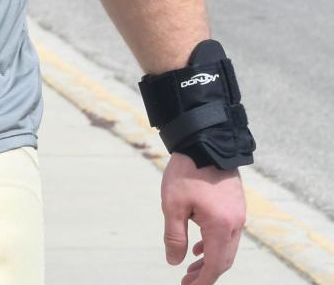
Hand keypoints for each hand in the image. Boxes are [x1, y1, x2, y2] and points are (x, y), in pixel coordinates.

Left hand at [161, 153, 245, 284]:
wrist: (205, 140)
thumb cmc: (187, 171)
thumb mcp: (173, 204)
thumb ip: (174, 236)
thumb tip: (174, 261)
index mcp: (220, 227)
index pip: (214, 265)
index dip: (202, 281)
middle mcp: (235, 223)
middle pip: (223, 259)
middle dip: (206, 273)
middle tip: (187, 281)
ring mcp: (238, 213)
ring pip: (227, 247)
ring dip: (210, 259)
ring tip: (191, 266)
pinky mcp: (236, 204)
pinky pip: (228, 232)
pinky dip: (215, 243)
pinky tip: (199, 244)